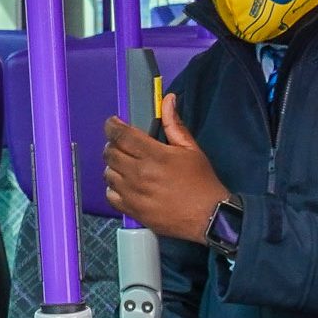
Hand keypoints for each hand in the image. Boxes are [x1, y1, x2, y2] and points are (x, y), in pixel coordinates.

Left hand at [103, 94, 228, 244]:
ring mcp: (133, 194)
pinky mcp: (133, 210)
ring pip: (108, 173)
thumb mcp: (191, 149)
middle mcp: (139, 174)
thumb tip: (168, 100)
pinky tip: (126, 185)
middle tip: (123, 145)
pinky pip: (110, 195)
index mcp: (154, 155)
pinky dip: (114, 188)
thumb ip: (174, 124)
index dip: (112, 126)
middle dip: (113, 145)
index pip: (121, 135)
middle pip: (110, 153)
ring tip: (126, 166)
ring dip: (114, 166)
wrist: (209, 218)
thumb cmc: (202, 182)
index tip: (113, 123)